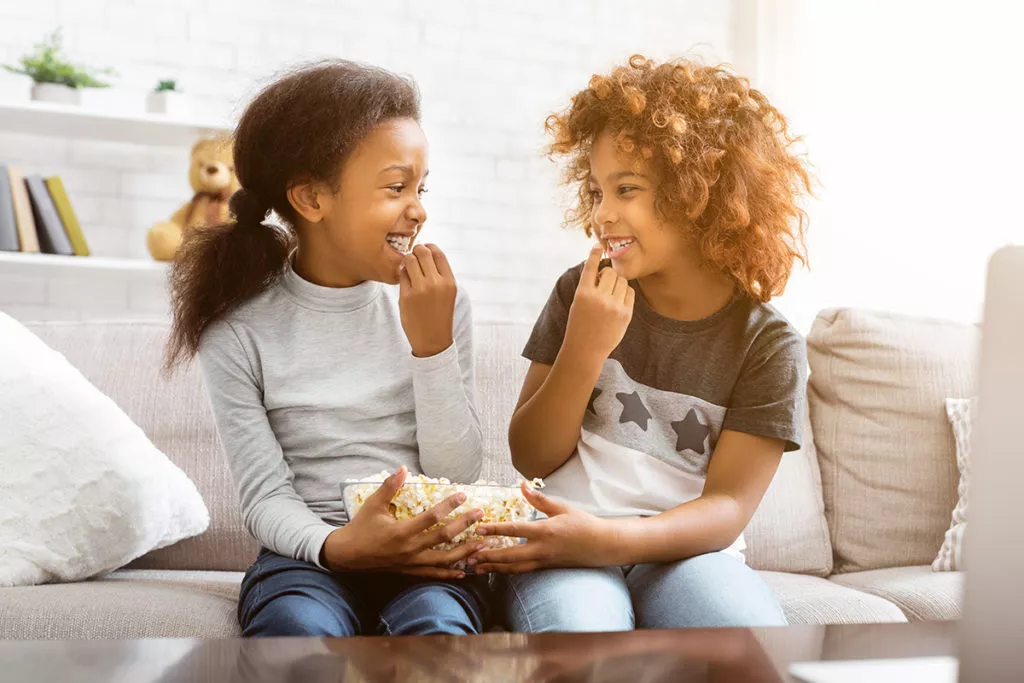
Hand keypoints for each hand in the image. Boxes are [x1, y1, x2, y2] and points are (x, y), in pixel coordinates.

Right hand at [322, 466, 483, 579]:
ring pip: (444, 559)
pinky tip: (465, 572)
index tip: (463, 496)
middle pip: (444, 537)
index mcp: (402, 532)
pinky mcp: (410, 571)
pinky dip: (450, 573)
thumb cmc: (361, 527)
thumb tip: (402, 468)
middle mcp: (410, 549)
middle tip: (480, 515)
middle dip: (464, 525)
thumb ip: (389, 487)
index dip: (449, 506)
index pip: (431, 517)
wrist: (348, 555)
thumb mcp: (373, 504)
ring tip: (482, 544)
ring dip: (465, 552)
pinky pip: (434, 574)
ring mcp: (412, 563)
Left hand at [399, 244, 457, 357]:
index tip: (424, 250)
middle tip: (413, 256)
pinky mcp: (406, 296)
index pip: (438, 253)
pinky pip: (402, 275)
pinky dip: (403, 275)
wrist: (433, 340)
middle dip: (416, 250)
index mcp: (449, 282)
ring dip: (407, 260)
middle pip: (422, 252)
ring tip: (409, 268)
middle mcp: (436, 283)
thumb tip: (426, 252)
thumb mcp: (448, 293)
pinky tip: (406, 281)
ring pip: (409, 260)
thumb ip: (440, 275)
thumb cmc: (440, 315)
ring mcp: (420, 289)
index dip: (429, 247)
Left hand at [468, 482, 611, 573]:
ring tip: (475, 568)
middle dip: (488, 557)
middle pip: (510, 556)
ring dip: (493, 568)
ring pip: (514, 568)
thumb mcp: (561, 507)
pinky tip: (495, 571)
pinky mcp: (545, 568)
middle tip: (468, 556)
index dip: (495, 530)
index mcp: (545, 531)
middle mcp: (542, 549)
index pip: (515, 530)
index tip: (478, 529)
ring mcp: (543, 561)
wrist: (601, 546)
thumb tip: (522, 484)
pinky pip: (522, 572)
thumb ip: (539, 499)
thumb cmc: (582, 524)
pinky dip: (506, 572)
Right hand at [562, 244, 634, 363]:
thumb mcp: (577, 303)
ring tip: (610, 295)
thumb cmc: (579, 324)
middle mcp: (598, 298)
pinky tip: (618, 301)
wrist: (585, 350)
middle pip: (610, 272)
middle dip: (608, 275)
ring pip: (622, 281)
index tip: (598, 246)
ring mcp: (613, 306)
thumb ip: (589, 287)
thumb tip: (607, 271)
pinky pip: (630, 292)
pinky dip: (625, 293)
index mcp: (582, 294)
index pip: (590, 268)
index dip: (594, 255)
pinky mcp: (625, 314)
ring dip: (617, 283)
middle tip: (603, 285)